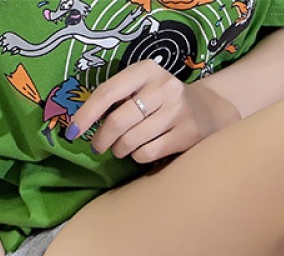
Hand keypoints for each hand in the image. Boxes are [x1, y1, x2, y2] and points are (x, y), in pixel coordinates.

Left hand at [69, 61, 239, 163]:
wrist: (210, 111)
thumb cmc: (164, 102)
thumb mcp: (144, 88)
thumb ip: (119, 98)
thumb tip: (82, 124)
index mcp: (147, 70)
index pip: (108, 92)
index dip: (86, 114)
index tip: (73, 132)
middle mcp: (163, 87)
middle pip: (118, 121)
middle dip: (102, 139)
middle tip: (98, 147)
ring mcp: (177, 111)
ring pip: (132, 140)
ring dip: (120, 150)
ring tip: (122, 149)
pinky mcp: (187, 134)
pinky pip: (148, 153)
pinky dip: (138, 156)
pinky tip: (141, 152)